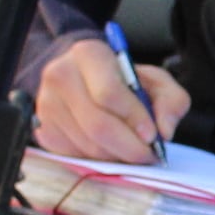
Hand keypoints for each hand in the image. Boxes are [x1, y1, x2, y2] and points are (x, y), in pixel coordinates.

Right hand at [35, 34, 188, 162]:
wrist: (85, 77)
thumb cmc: (122, 79)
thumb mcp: (154, 80)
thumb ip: (171, 100)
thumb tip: (165, 130)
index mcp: (88, 54)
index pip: (109, 93)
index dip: (134, 118)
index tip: (152, 135)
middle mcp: (60, 75)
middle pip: (97, 125)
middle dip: (129, 147)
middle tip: (148, 155)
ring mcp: (47, 104)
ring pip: (87, 145)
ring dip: (116, 157)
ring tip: (133, 153)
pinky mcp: (44, 129)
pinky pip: (75, 155)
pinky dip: (99, 160)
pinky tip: (111, 150)